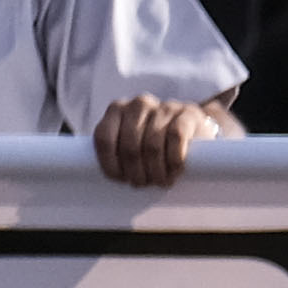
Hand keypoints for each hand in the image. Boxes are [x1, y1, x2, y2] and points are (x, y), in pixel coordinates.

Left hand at [91, 95, 218, 190]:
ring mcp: (165, 106)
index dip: (110, 163)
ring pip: (152, 145)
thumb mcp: (131, 142)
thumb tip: (90, 174)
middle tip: (142, 184)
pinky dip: (174, 159)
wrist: (197, 130)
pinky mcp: (188, 113)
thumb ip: (115, 150)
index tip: (119, 179)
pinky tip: (175, 171)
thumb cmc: (157, 143)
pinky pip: (176, 138)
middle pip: (129, 146)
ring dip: (156, 171)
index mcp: (117, 109)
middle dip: (135, 171)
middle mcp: (139, 103)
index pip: (104, 137)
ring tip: (160, 182)